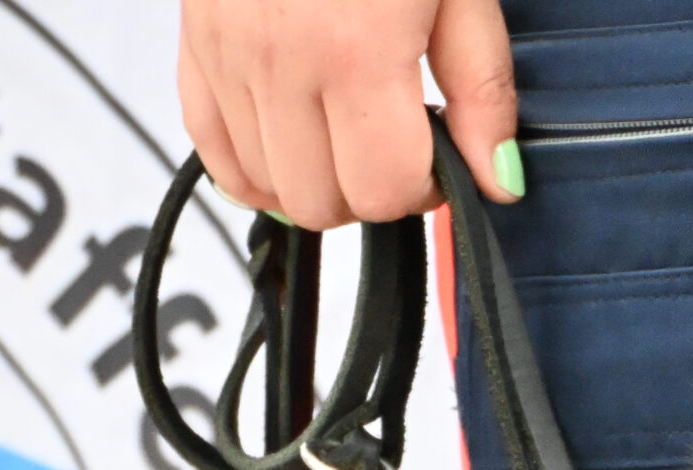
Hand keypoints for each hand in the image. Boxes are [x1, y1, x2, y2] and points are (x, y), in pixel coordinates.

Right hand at [179, 0, 520, 228]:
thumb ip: (482, 91)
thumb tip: (497, 183)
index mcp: (355, 51)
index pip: (384, 189)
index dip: (424, 188)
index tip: (438, 154)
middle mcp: (280, 62)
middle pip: (324, 202)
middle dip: (371, 192)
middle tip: (397, 144)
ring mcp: (228, 56)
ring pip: (268, 187)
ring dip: (317, 182)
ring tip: (348, 134)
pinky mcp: (195, 44)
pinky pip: (211, 152)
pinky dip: (254, 168)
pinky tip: (295, 145)